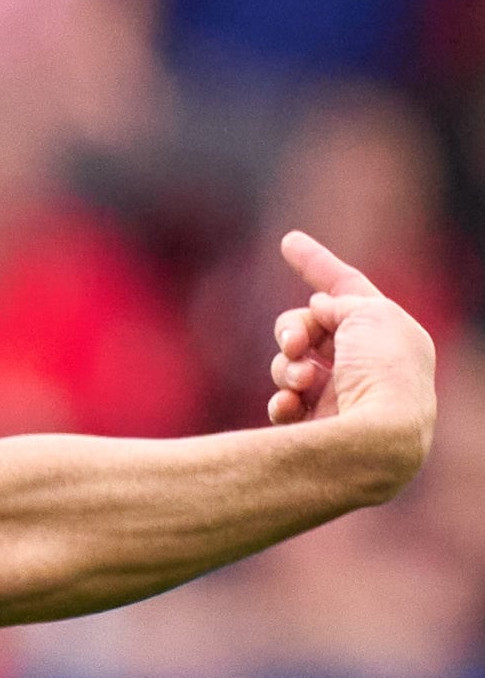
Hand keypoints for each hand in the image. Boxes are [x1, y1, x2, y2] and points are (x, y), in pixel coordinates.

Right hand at [268, 232, 436, 489]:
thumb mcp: (367, 312)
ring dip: (287, 366)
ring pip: (291, 364)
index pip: (349, 288)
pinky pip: (286, 403)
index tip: (288, 240)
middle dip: (292, 329)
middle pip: (310, 327)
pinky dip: (283, 400)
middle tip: (295, 343)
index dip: (317, 263)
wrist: (378, 437)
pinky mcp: (319, 428)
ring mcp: (344, 397)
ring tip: (299, 380)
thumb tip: (319, 313)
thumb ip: (339, 301)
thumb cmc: (382, 370)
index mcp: (393, 334)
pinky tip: (289, 404)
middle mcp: (370, 365)